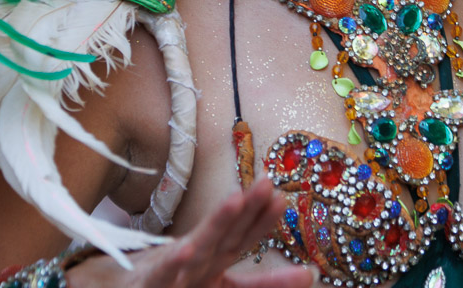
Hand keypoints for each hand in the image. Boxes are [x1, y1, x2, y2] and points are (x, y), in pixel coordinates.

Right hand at [67, 181, 312, 287]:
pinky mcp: (153, 281)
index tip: (283, 200)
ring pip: (200, 245)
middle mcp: (199, 261)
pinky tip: (187, 250)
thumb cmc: (173, 283)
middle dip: (249, 211)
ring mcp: (176, 269)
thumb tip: (310, 275)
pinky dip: (175, 261)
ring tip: (236, 200)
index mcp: (216, 261)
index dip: (263, 222)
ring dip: (217, 222)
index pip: (244, 239)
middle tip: (270, 185)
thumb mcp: (222, 286)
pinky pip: (165, 272)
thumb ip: (262, 284)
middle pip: (228, 235)